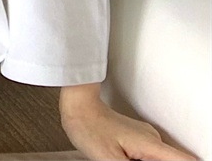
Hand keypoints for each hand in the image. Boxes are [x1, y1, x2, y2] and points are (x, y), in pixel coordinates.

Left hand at [60, 96, 197, 160]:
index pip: (185, 160)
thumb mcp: (110, 160)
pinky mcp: (138, 139)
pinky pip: (149, 157)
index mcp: (151, 145)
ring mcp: (146, 137)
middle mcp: (153, 139)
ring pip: (159, 160)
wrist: (77, 107)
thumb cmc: (88, 127)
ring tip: (123, 159)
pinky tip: (126, 160)